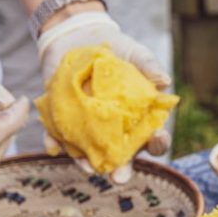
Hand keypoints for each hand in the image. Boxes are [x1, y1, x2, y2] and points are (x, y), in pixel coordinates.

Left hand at [37, 11, 171, 182]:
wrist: (78, 38)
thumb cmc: (117, 51)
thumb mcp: (136, 54)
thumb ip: (149, 66)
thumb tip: (164, 80)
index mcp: (139, 121)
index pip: (153, 138)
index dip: (158, 142)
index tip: (157, 139)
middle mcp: (115, 132)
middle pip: (122, 157)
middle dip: (121, 170)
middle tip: (119, 178)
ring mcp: (90, 130)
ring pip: (90, 154)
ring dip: (87, 164)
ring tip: (87, 168)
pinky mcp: (65, 123)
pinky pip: (59, 138)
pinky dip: (55, 143)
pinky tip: (53, 147)